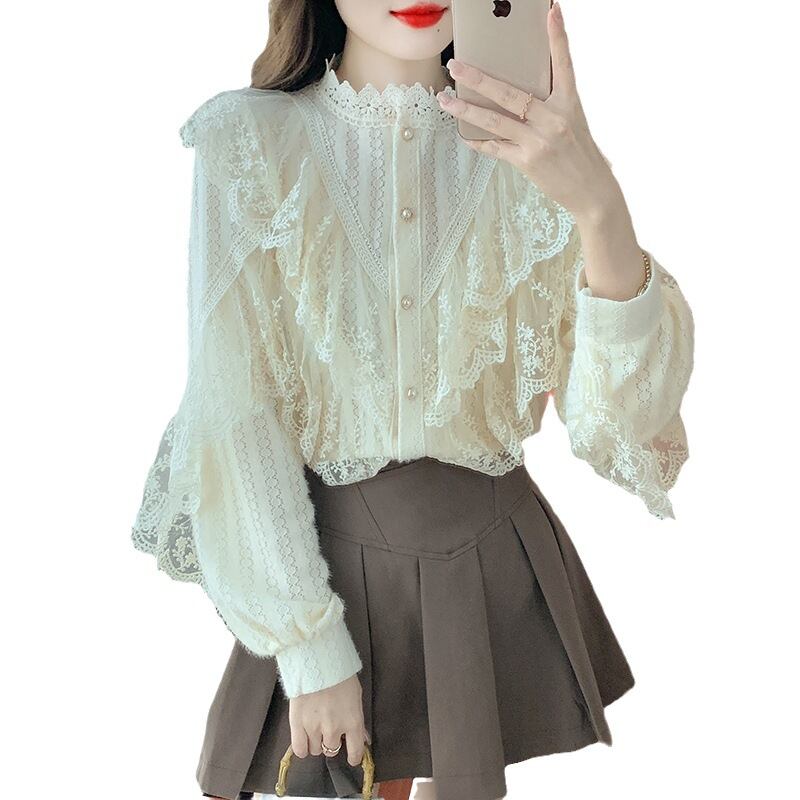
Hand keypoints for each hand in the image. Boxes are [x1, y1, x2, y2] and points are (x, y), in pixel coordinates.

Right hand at [289, 673, 370, 766]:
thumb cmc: (340, 674)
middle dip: (331, 741)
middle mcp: (334, 729)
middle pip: (331, 750)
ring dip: (316, 741)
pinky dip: (302, 747)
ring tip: (314, 727)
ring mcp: (314, 728)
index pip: (355, 751)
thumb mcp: (356, 696)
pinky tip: (304, 738)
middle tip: (328, 729)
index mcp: (352, 722)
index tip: (351, 755)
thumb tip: (362, 737)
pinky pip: (299, 749)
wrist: (318, 660)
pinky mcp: (297, 724)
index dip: (353, 756)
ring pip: (315, 749)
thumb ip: (357, 720)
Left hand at [436, 1, 621, 220]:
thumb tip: (521, 95)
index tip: (551, 11)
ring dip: (466, 110)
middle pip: (510, 93)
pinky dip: (479, 141)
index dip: (557, 37)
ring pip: (495, 121)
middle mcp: (553, 120)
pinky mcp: (527, 161)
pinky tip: (464, 135)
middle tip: (456, 66)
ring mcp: (538, 141)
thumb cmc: (581, 155)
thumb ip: (550, 106)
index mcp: (569, 104)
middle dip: (479, 79)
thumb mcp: (573, 122)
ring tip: (446, 100)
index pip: (563, 64)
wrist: (591, 190)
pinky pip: (496, 148)